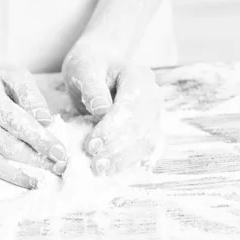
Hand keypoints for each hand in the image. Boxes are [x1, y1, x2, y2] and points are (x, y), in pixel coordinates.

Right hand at [0, 59, 67, 188]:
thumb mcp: (15, 74)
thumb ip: (31, 95)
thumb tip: (45, 122)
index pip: (15, 122)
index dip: (39, 140)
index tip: (60, 153)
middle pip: (4, 145)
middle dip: (33, 160)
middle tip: (58, 168)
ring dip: (13, 175)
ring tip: (37, 182)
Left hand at [62, 44, 161, 175]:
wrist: (100, 67)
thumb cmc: (90, 66)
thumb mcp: (83, 69)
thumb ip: (92, 88)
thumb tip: (101, 110)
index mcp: (139, 77)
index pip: (130, 107)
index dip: (111, 129)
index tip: (90, 145)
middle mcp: (153, 96)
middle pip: (141, 128)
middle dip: (117, 149)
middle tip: (94, 164)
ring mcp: (155, 114)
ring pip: (147, 142)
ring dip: (125, 160)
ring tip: (101, 171)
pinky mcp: (151, 129)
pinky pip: (149, 150)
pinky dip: (134, 162)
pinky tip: (118, 172)